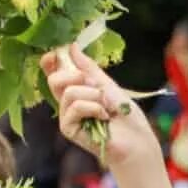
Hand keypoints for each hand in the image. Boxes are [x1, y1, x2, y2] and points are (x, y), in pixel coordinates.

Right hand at [40, 47, 162, 167]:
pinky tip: (104, 116)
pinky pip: (75, 108)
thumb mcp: (107, 84)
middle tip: (95, 84)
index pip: (54, 73)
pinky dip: (94, 108)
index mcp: (75, 90)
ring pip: (69, 93)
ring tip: (106, 106)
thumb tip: (71, 47)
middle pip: (54, 80)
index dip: (51, 61)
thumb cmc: (125, 115)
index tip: (56, 53)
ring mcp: (67, 117)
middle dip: (75, 76)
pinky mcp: (69, 129)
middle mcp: (67, 103)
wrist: (136, 140)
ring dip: (93, 96)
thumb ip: (89, 68)